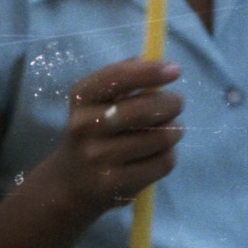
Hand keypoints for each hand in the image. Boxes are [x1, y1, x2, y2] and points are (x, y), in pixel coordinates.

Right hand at [52, 59, 183, 210]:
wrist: (70, 183)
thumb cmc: (95, 131)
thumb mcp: (97, 100)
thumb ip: (124, 78)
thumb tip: (159, 62)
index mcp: (82, 97)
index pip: (117, 77)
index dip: (150, 72)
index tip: (175, 70)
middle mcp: (86, 126)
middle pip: (146, 109)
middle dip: (172, 103)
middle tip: (177, 103)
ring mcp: (99, 158)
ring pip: (162, 137)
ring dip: (174, 131)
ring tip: (166, 132)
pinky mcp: (116, 185)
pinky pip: (163, 163)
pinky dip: (169, 156)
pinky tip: (157, 155)